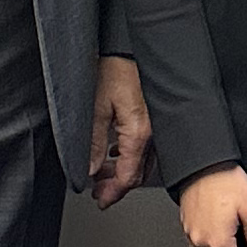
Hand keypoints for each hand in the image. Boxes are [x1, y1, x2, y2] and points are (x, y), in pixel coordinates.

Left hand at [88, 55, 153, 208]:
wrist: (130, 46)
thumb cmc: (115, 69)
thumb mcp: (95, 108)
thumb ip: (94, 143)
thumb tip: (90, 170)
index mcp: (139, 133)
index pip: (129, 176)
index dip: (113, 192)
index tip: (100, 200)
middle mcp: (152, 132)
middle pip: (139, 172)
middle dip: (118, 185)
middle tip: (99, 192)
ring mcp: (156, 125)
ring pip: (144, 160)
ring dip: (123, 170)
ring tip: (103, 173)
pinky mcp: (155, 116)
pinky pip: (146, 145)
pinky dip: (130, 155)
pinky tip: (117, 151)